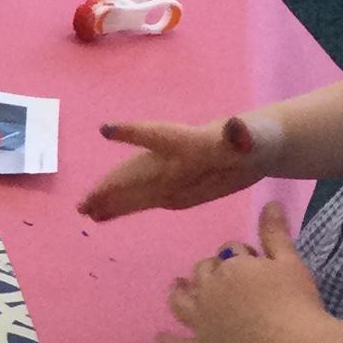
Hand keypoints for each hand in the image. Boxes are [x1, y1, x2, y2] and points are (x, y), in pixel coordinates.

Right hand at [79, 109, 281, 222]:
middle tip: (84, 202)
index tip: (105, 130)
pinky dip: (121, 208)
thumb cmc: (259, 137)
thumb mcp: (254, 137)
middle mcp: (172, 159)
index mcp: (190, 142)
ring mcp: (170, 176)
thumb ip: (241, 135)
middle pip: (136, 171)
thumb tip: (234, 126)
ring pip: (134, 189)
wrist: (259, 147)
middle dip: (111, 185)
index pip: (160, 135)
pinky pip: (142, 202)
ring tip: (83, 211)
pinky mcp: (174, 193)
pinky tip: (101, 216)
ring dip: (109, 199)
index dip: (134, 133)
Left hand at [158, 201, 327, 342]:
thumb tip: (270, 203)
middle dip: (209, 270)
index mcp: (229, 267)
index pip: (228, 252)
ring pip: (180, 302)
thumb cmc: (297, 302)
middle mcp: (208, 292)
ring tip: (175, 287)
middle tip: (222, 277)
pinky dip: (167, 342)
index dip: (239, 256)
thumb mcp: (290, 262)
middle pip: (201, 273)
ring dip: (176, 292)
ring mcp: (201, 323)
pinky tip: (159, 338)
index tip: (253, 263)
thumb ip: (275, 234)